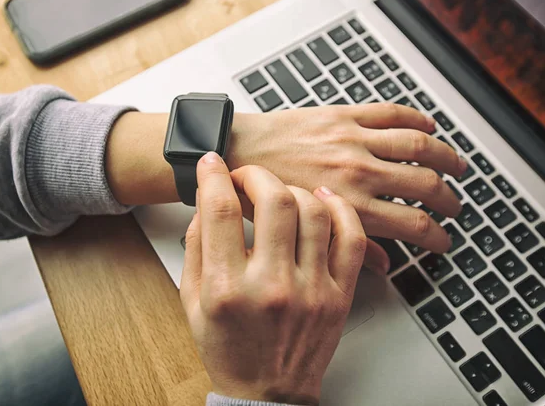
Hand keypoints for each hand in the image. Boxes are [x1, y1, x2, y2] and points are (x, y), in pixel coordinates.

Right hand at [181, 152, 365, 404]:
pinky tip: (324, 199)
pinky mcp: (339, 295)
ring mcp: (312, 290)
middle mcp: (272, 286)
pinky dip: (341, 209)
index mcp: (227, 289)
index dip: (214, 175)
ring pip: (314, 211)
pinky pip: (352, 238)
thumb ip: (196, 247)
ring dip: (295, 189)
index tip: (212, 162)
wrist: (266, 394)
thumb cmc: (229, 348)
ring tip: (282, 191)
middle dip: (257, 174)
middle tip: (248, 176)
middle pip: (273, 201)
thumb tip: (208, 200)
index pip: (220, 211)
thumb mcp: (192, 302)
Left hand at [227, 103, 465, 262]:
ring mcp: (353, 141)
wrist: (232, 153)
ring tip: (458, 165)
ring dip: (445, 157)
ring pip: (418, 145)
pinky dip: (416, 118)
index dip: (436, 237)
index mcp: (348, 206)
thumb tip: (382, 263)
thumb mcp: (299, 235)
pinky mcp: (342, 115)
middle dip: (448, 200)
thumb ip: (345, 245)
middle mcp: (357, 173)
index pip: (413, 225)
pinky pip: (390, 112)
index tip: (442, 241)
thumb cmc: (258, 195)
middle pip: (425, 185)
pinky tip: (429, 126)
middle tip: (454, 207)